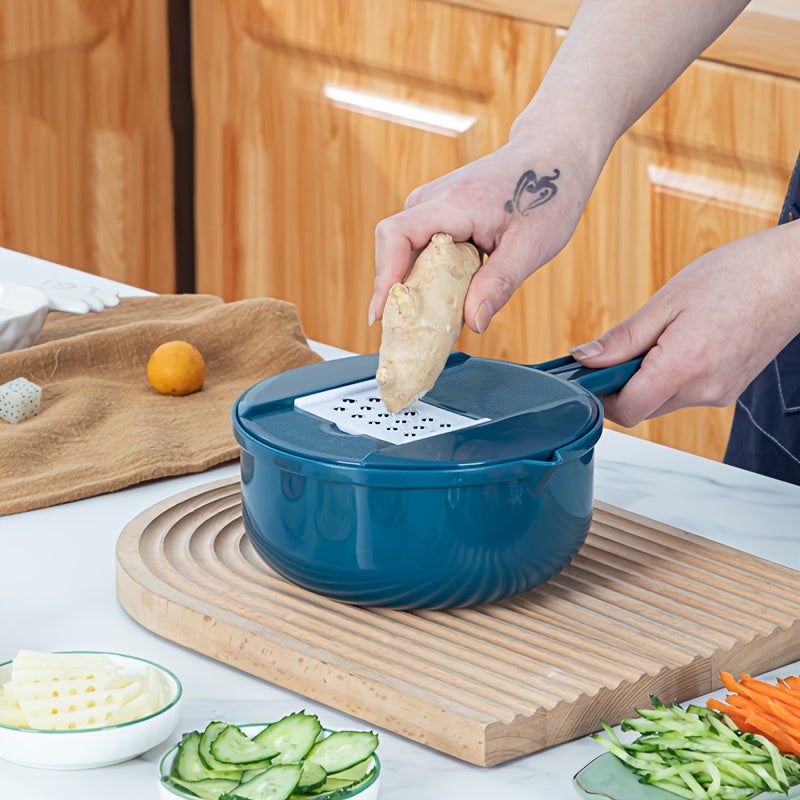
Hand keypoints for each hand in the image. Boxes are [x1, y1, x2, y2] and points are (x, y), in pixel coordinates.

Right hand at [371, 137, 596, 333]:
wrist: (554, 155)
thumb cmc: (546, 194)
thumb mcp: (530, 247)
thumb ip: (498, 285)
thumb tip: (474, 324)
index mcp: (453, 203)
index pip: (395, 236)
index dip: (384, 277)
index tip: (383, 314)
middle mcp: (433, 200)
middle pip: (394, 251)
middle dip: (399, 293)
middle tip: (411, 332)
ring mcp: (433, 205)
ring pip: (406, 253)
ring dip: (415, 286)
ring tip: (433, 317)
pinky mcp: (439, 213)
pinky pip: (421, 249)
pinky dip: (429, 276)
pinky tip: (447, 297)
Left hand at [570, 220, 799, 425]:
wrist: (793, 275)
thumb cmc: (737, 276)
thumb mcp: (667, 301)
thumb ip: (623, 339)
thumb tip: (586, 360)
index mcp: (683, 367)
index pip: (625, 410)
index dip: (600, 394)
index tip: (589, 373)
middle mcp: (703, 390)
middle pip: (642, 407)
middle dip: (623, 383)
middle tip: (626, 346)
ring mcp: (719, 395)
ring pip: (662, 401)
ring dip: (648, 379)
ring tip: (663, 336)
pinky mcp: (728, 390)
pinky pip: (685, 393)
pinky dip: (672, 376)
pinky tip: (684, 343)